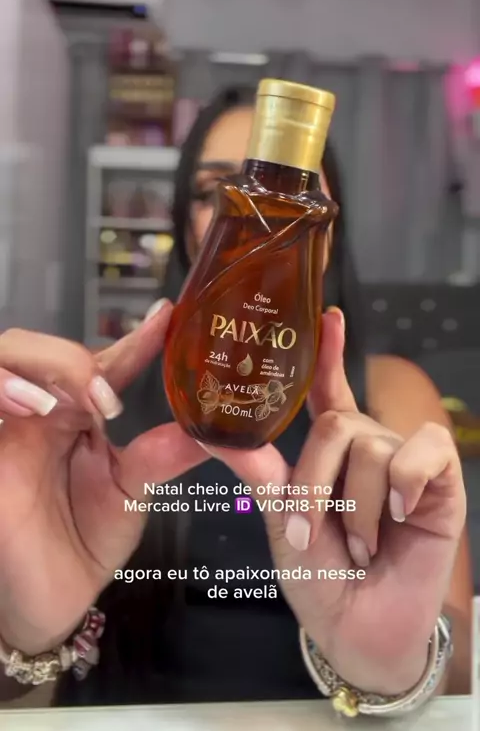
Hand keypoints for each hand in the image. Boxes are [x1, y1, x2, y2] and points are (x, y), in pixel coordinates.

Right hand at [0, 303, 204, 655]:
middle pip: (32, 346)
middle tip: (103, 394)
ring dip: (30, 367)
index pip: (101, 361)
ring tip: (64, 402)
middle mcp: (38, 413)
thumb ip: (161, 457)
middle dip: (67, 357)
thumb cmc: (86, 541)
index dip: (134, 338)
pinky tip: (33, 410)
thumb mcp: (131, 494)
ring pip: (0, 358)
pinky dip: (1, 390)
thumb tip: (211, 431)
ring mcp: (6, 431)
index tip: (169, 316)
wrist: (50, 600)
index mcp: (77, 414)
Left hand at [209, 309, 465, 694]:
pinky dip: (404, 486)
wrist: (357, 629)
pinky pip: (423, 451)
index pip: (330, 391)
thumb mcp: (283, 524)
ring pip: (372, 446)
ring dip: (357, 508)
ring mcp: (406, 462)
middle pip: (337, 423)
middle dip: (316, 482)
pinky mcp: (441, 480)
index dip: (329, 353)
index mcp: (331, 451)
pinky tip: (401, 518)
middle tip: (311, 533)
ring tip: (361, 546)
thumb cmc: (321, 576)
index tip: (328, 316)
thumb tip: (223, 437)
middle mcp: (369, 447)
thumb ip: (263, 477)